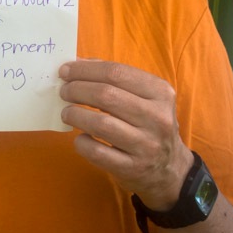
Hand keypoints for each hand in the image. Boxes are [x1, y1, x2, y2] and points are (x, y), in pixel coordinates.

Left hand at [59, 59, 192, 210]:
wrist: (168, 168)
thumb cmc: (147, 124)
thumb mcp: (143, 97)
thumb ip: (114, 78)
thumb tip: (77, 64)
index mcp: (160, 92)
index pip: (116, 73)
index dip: (85, 70)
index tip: (65, 71)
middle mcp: (157, 118)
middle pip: (106, 95)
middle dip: (76, 90)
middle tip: (64, 91)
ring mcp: (146, 145)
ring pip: (101, 124)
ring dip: (75, 115)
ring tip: (67, 113)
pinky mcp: (132, 168)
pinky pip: (97, 152)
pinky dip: (82, 142)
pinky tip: (80, 137)